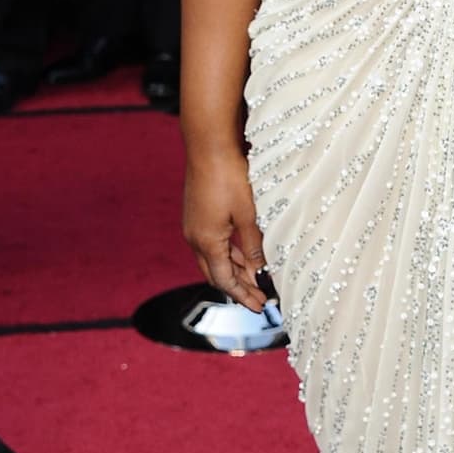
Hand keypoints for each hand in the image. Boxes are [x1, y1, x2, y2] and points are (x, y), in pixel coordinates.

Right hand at [183, 147, 270, 311]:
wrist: (208, 146)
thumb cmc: (229, 177)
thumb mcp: (248, 214)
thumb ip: (253, 245)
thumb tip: (260, 270)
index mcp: (206, 242)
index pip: (224, 281)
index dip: (243, 295)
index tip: (259, 307)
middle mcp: (194, 238)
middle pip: (216, 274)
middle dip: (238, 288)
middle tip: (259, 299)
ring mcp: (193, 226)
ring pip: (214, 259)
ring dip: (234, 270)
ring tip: (256, 280)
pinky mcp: (196, 215)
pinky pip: (211, 244)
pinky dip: (228, 254)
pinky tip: (243, 255)